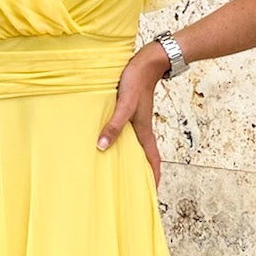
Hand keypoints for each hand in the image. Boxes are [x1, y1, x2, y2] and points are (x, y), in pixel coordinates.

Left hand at [97, 43, 166, 185]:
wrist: (147, 62)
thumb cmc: (137, 82)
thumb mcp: (124, 105)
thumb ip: (114, 125)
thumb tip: (101, 146)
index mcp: (144, 132)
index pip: (153, 161)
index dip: (154, 178)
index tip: (152, 194)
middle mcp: (141, 129)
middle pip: (143, 156)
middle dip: (140, 172)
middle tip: (130, 187)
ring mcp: (136, 121)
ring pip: (134, 145)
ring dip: (129, 157)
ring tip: (116, 168)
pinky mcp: (130, 111)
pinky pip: (126, 132)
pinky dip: (120, 140)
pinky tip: (107, 140)